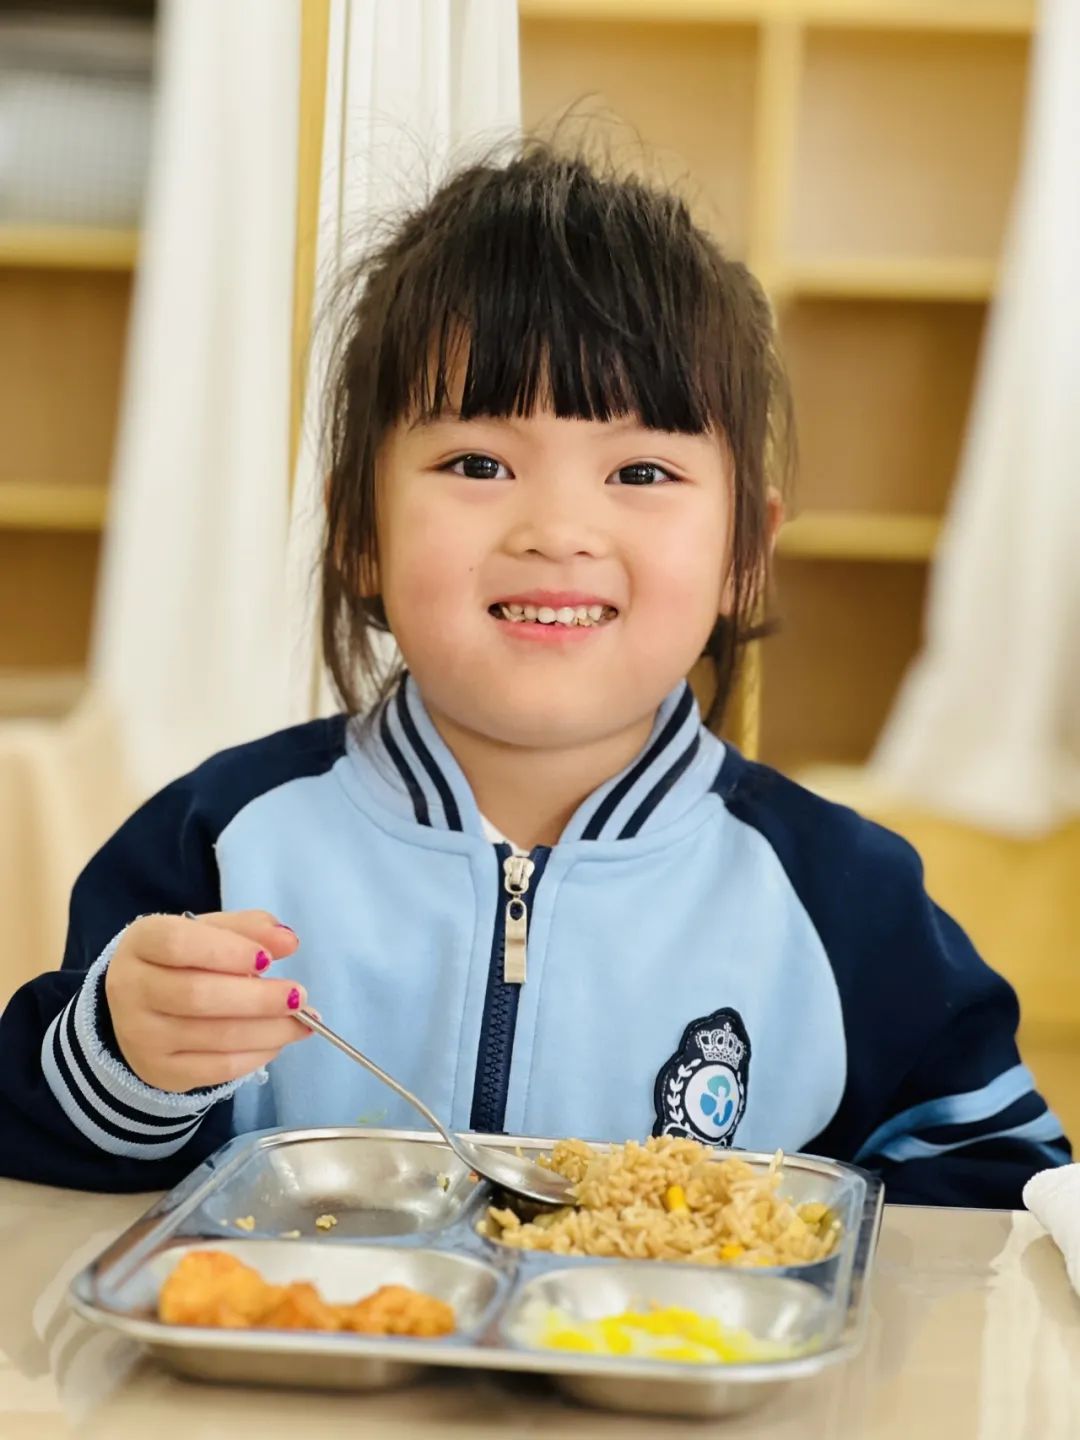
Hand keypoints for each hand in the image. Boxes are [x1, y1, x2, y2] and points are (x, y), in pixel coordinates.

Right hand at [104, 910, 310, 1092]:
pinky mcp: (160, 1071)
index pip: (179, 944)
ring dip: (269, 1030)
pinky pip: (217, 1068)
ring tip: (302, 1021)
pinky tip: (278, 1041)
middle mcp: (131, 989)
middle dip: (259, 998)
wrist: (139, 1007)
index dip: (229, 951)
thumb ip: (249, 929)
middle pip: (198, 995)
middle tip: (299, 996)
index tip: (269, 960)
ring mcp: (141, 1036)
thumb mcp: (210, 931)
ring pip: (214, 1036)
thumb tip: (288, 941)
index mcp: (141, 942)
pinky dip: (257, 1054)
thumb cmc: (183, 959)